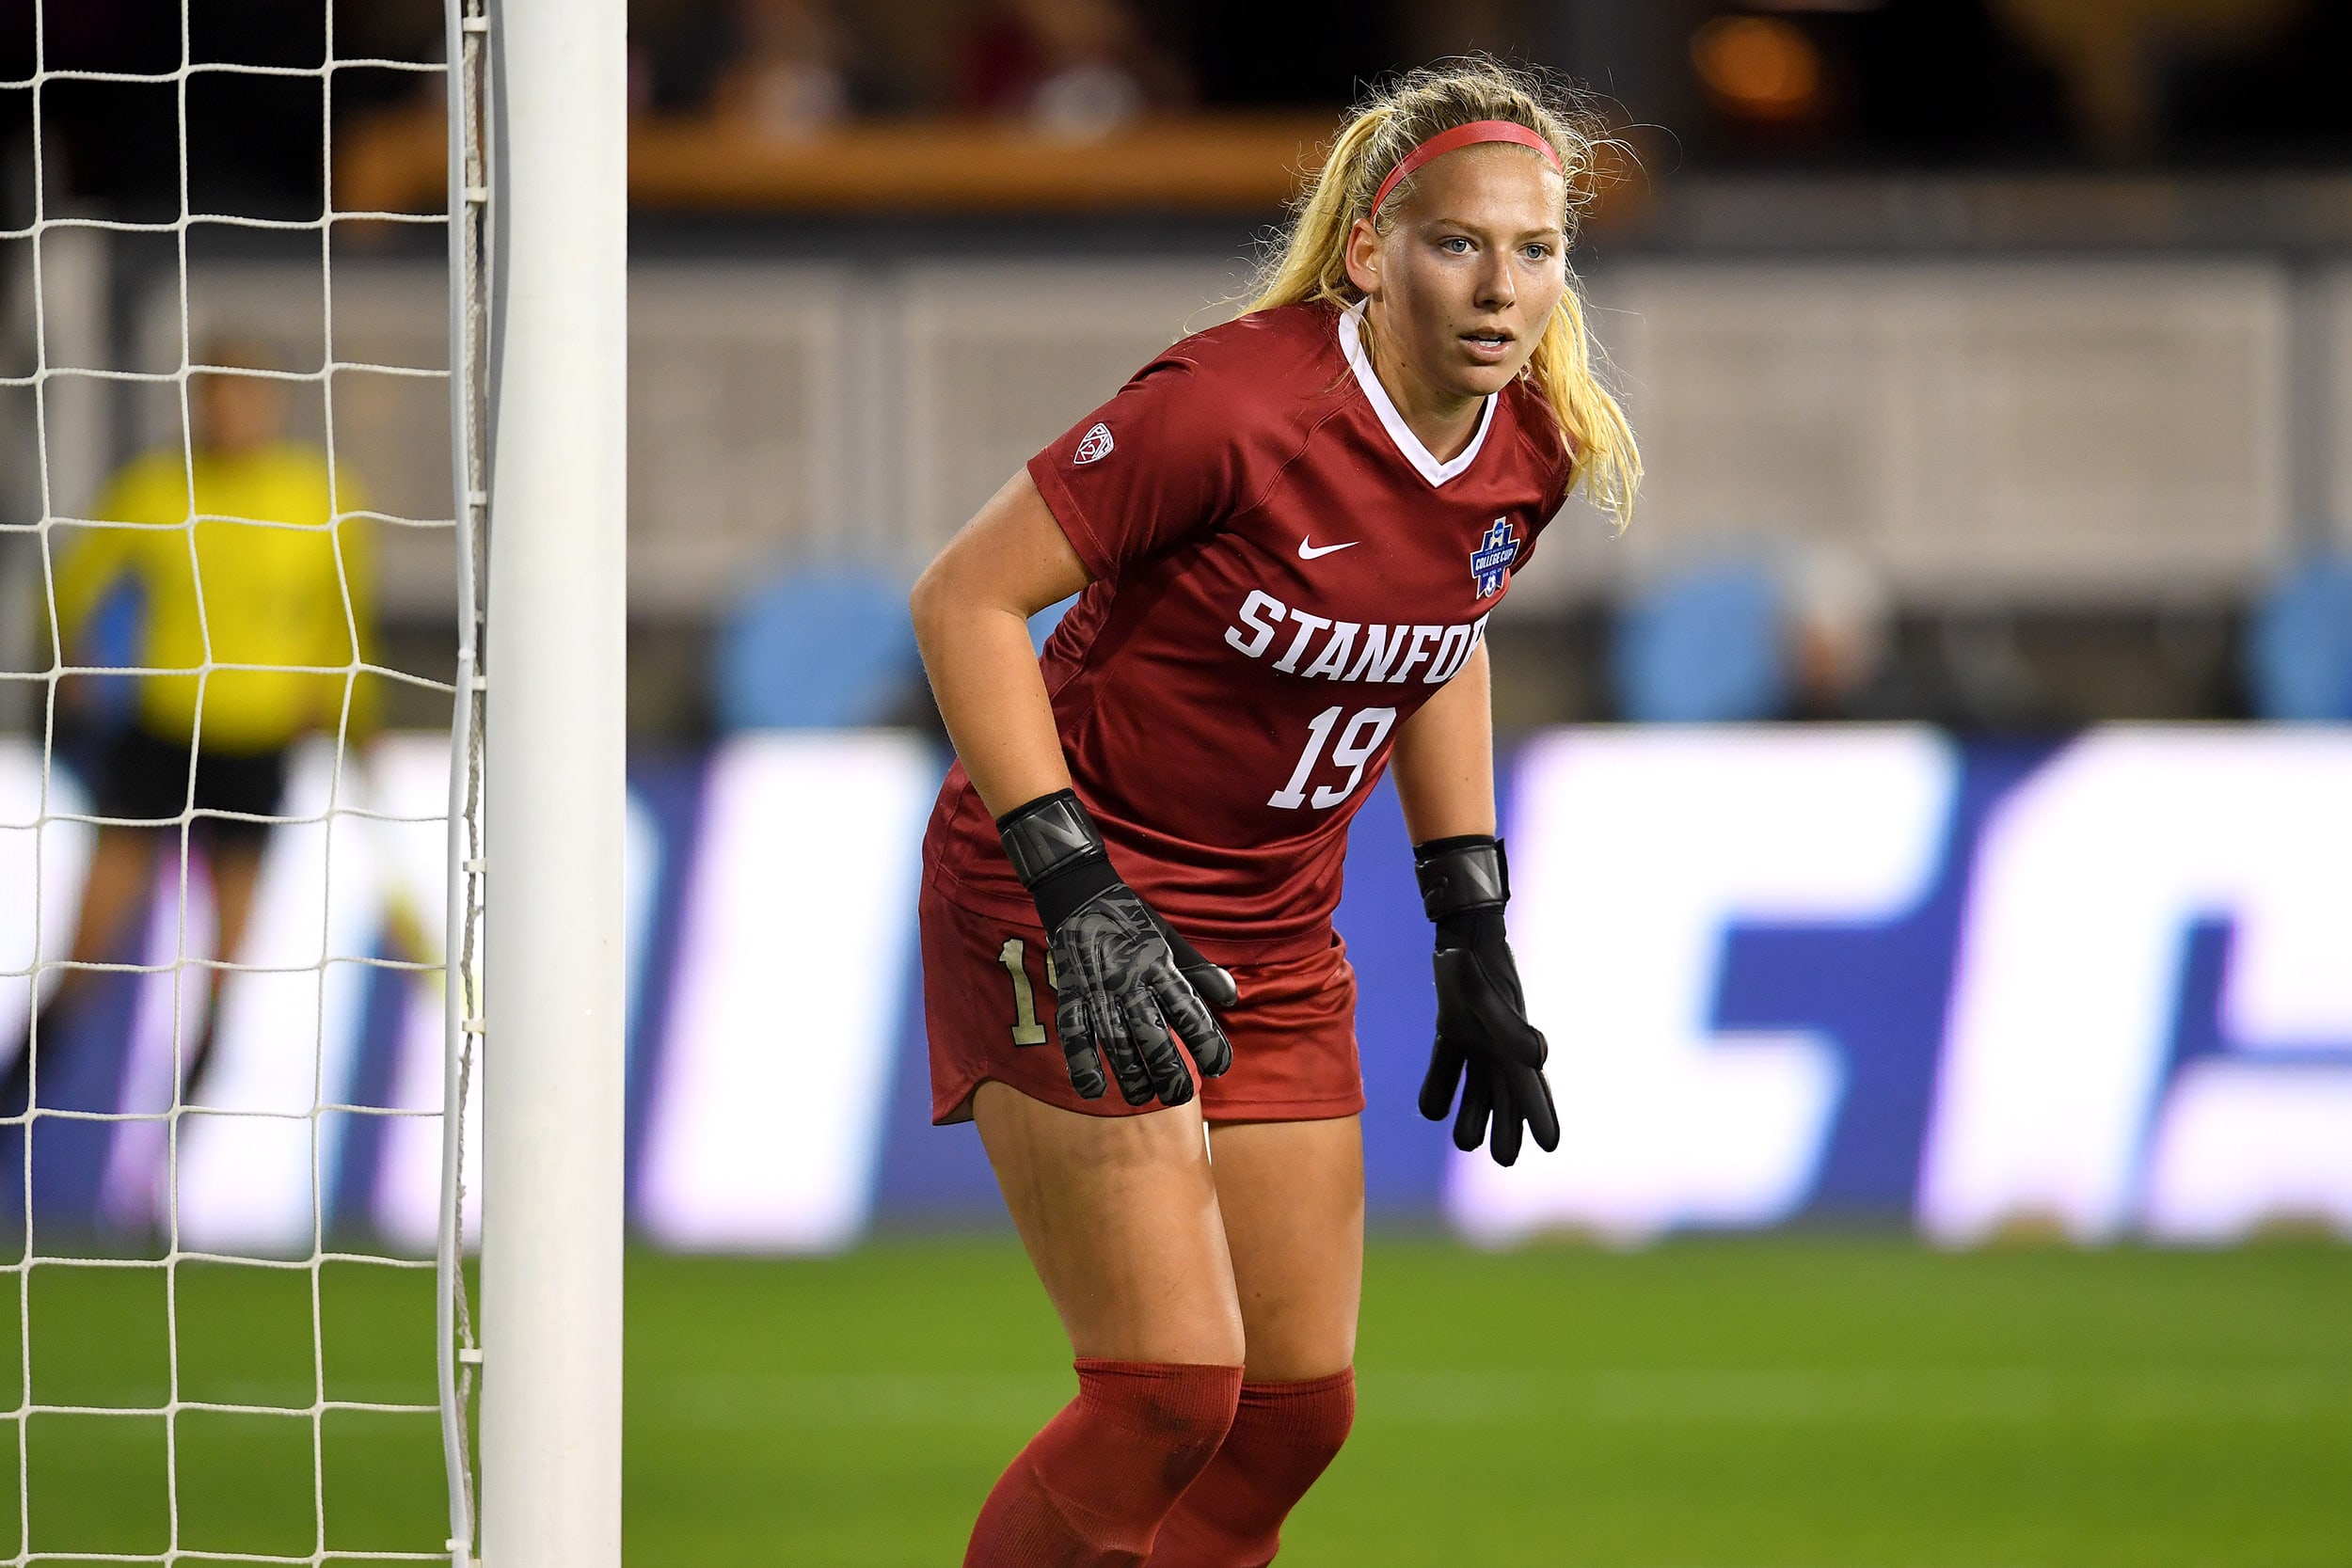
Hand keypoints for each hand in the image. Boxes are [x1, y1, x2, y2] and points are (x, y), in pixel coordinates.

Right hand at [1049, 882, 1233, 1105]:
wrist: (1080, 892)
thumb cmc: (1132, 921)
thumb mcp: (1170, 939)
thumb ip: (1199, 971)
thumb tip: (1232, 996)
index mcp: (1159, 965)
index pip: (1189, 1011)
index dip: (1207, 1042)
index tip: (1220, 1067)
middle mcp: (1129, 979)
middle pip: (1152, 1034)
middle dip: (1169, 1071)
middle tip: (1179, 1095)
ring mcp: (1097, 988)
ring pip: (1115, 1041)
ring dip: (1130, 1075)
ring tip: (1144, 1097)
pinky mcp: (1069, 993)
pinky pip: (1074, 1033)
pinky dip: (1082, 1064)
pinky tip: (1094, 1089)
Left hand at [1420, 936, 1557, 1165]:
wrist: (1461, 932)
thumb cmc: (1478, 964)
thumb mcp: (1493, 999)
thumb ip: (1512, 1032)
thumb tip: (1539, 1060)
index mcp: (1514, 1044)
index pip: (1530, 1089)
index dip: (1541, 1117)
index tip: (1551, 1146)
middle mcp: (1500, 1044)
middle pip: (1506, 1094)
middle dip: (1507, 1125)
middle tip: (1505, 1158)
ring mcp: (1477, 1036)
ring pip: (1478, 1084)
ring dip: (1474, 1110)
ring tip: (1466, 1141)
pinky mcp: (1454, 1026)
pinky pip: (1449, 1063)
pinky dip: (1442, 1084)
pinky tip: (1431, 1109)